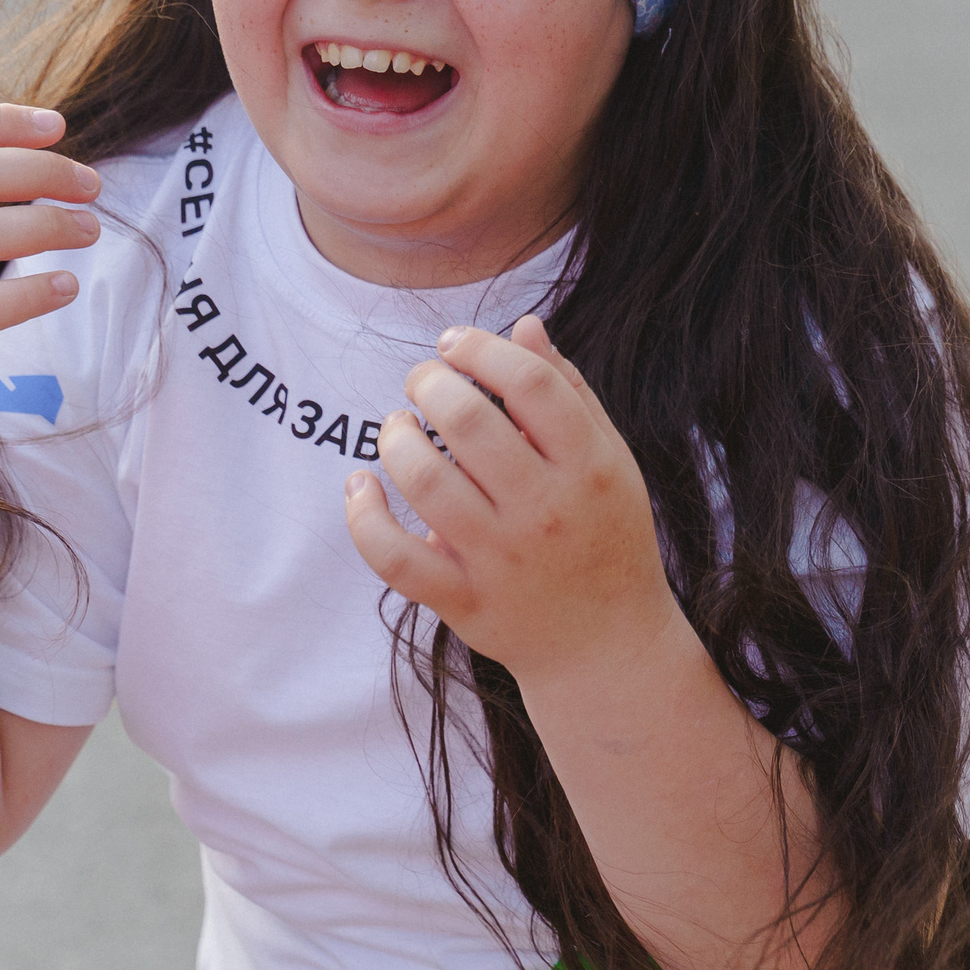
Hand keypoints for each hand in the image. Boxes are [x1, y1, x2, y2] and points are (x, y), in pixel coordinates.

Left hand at [347, 315, 683, 684]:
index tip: (454, 343)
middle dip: (428, 382)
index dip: (481, 348)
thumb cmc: (605, 534)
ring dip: (395, 437)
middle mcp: (546, 511)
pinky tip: (360, 485)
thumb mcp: (608, 458)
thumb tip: (523, 325)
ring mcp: (502, 559)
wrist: (606, 644)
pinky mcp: (463, 600)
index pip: (530, 382)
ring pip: (424, 479)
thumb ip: (568, 391)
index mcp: (588, 465)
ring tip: (398, 428)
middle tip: (423, 382)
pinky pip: (394, 556)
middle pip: (468, 420)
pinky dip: (364, 515)